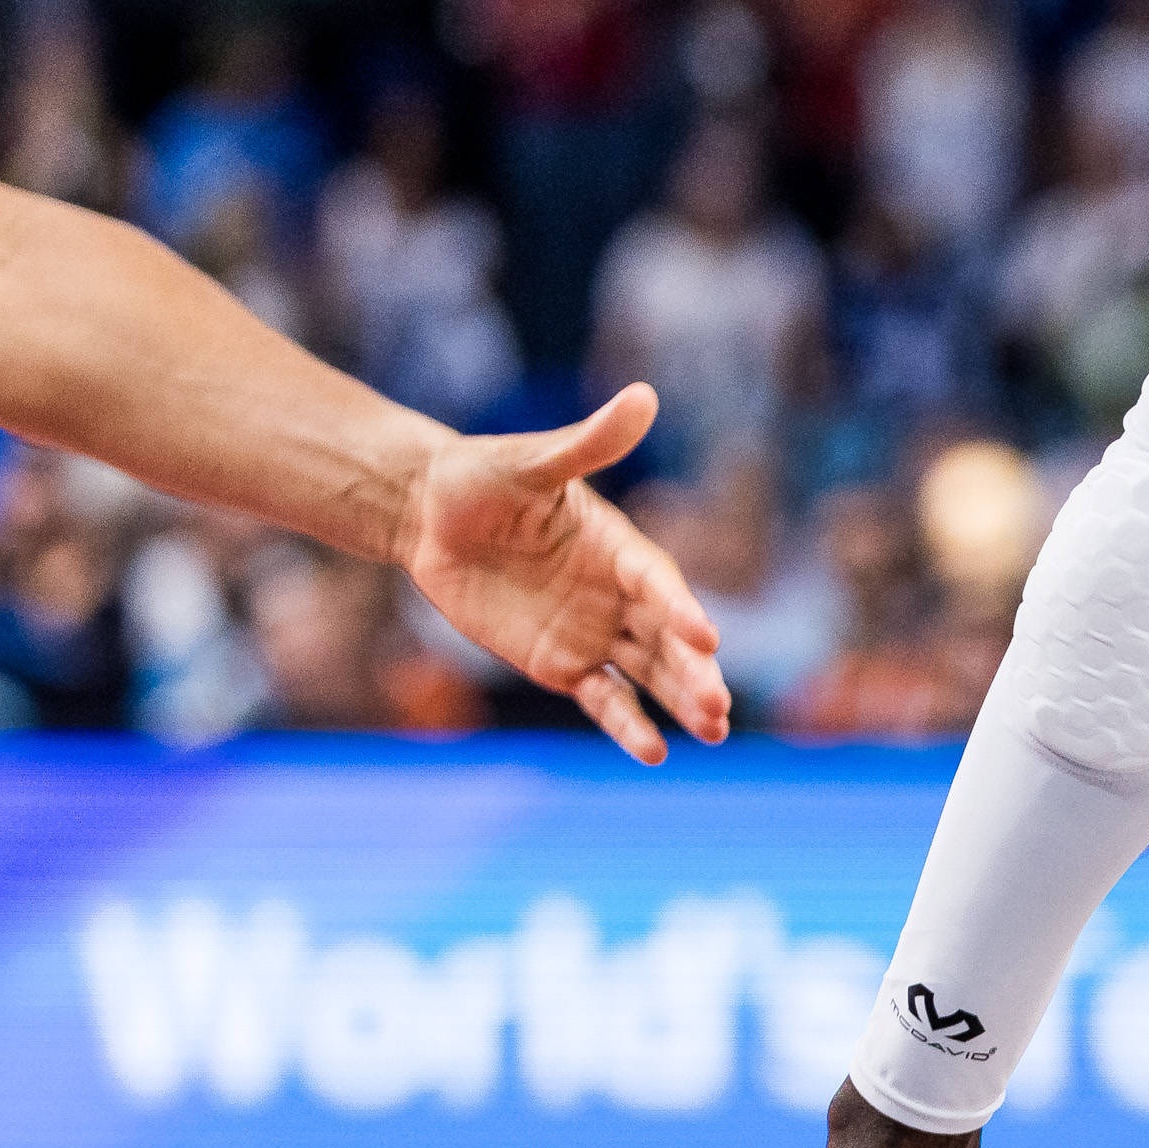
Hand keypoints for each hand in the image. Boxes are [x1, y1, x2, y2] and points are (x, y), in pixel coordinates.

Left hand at [402, 383, 732, 763]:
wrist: (429, 515)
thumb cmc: (481, 477)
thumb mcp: (531, 461)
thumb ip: (588, 444)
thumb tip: (643, 395)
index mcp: (618, 544)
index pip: (658, 582)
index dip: (681, 609)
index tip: (706, 638)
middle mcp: (616, 592)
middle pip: (666, 638)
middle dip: (694, 671)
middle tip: (719, 705)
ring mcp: (592, 630)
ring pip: (648, 672)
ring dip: (680, 700)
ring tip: (714, 731)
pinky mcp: (560, 663)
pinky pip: (603, 698)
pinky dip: (628, 724)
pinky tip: (654, 751)